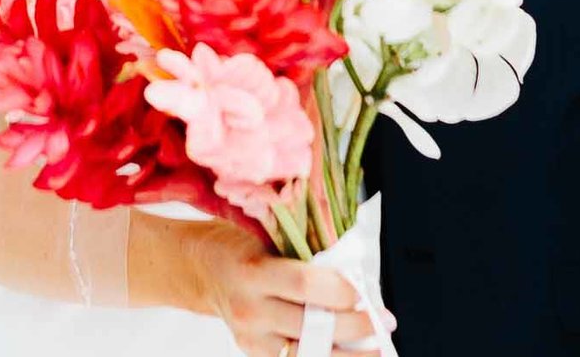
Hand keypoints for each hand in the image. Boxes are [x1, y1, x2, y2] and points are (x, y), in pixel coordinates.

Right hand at [178, 222, 381, 356]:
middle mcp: (250, 308)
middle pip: (311, 324)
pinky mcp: (253, 353)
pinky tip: (346, 355)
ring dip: (347, 354)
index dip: (340, 290)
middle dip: (354, 325)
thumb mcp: (265, 235)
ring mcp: (250, 337)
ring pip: (307, 353)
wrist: (197, 268)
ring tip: (377, 350)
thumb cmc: (236, 244)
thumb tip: (353, 266)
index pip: (304, 285)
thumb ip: (303, 251)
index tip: (365, 290)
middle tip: (382, 320)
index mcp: (252, 270)